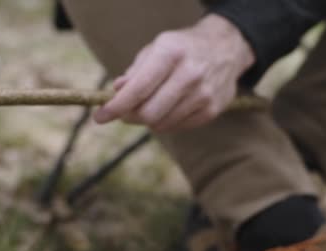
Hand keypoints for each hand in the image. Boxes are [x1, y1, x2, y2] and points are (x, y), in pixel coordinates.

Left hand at [93, 14, 254, 131]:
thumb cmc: (182, 49)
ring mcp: (203, 94)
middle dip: (130, 116)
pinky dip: (166, 122)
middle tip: (124, 112)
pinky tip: (169, 108)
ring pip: (162, 124)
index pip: (138, 89)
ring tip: (149, 106)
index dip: (115, 107)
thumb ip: (135, 72)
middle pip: (148, 113)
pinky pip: (178, 127)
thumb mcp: (156, 49)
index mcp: (170, 53)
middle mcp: (189, 74)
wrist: (226, 49)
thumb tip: (116, 93)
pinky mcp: (211, 110)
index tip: (99, 117)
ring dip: (148, 120)